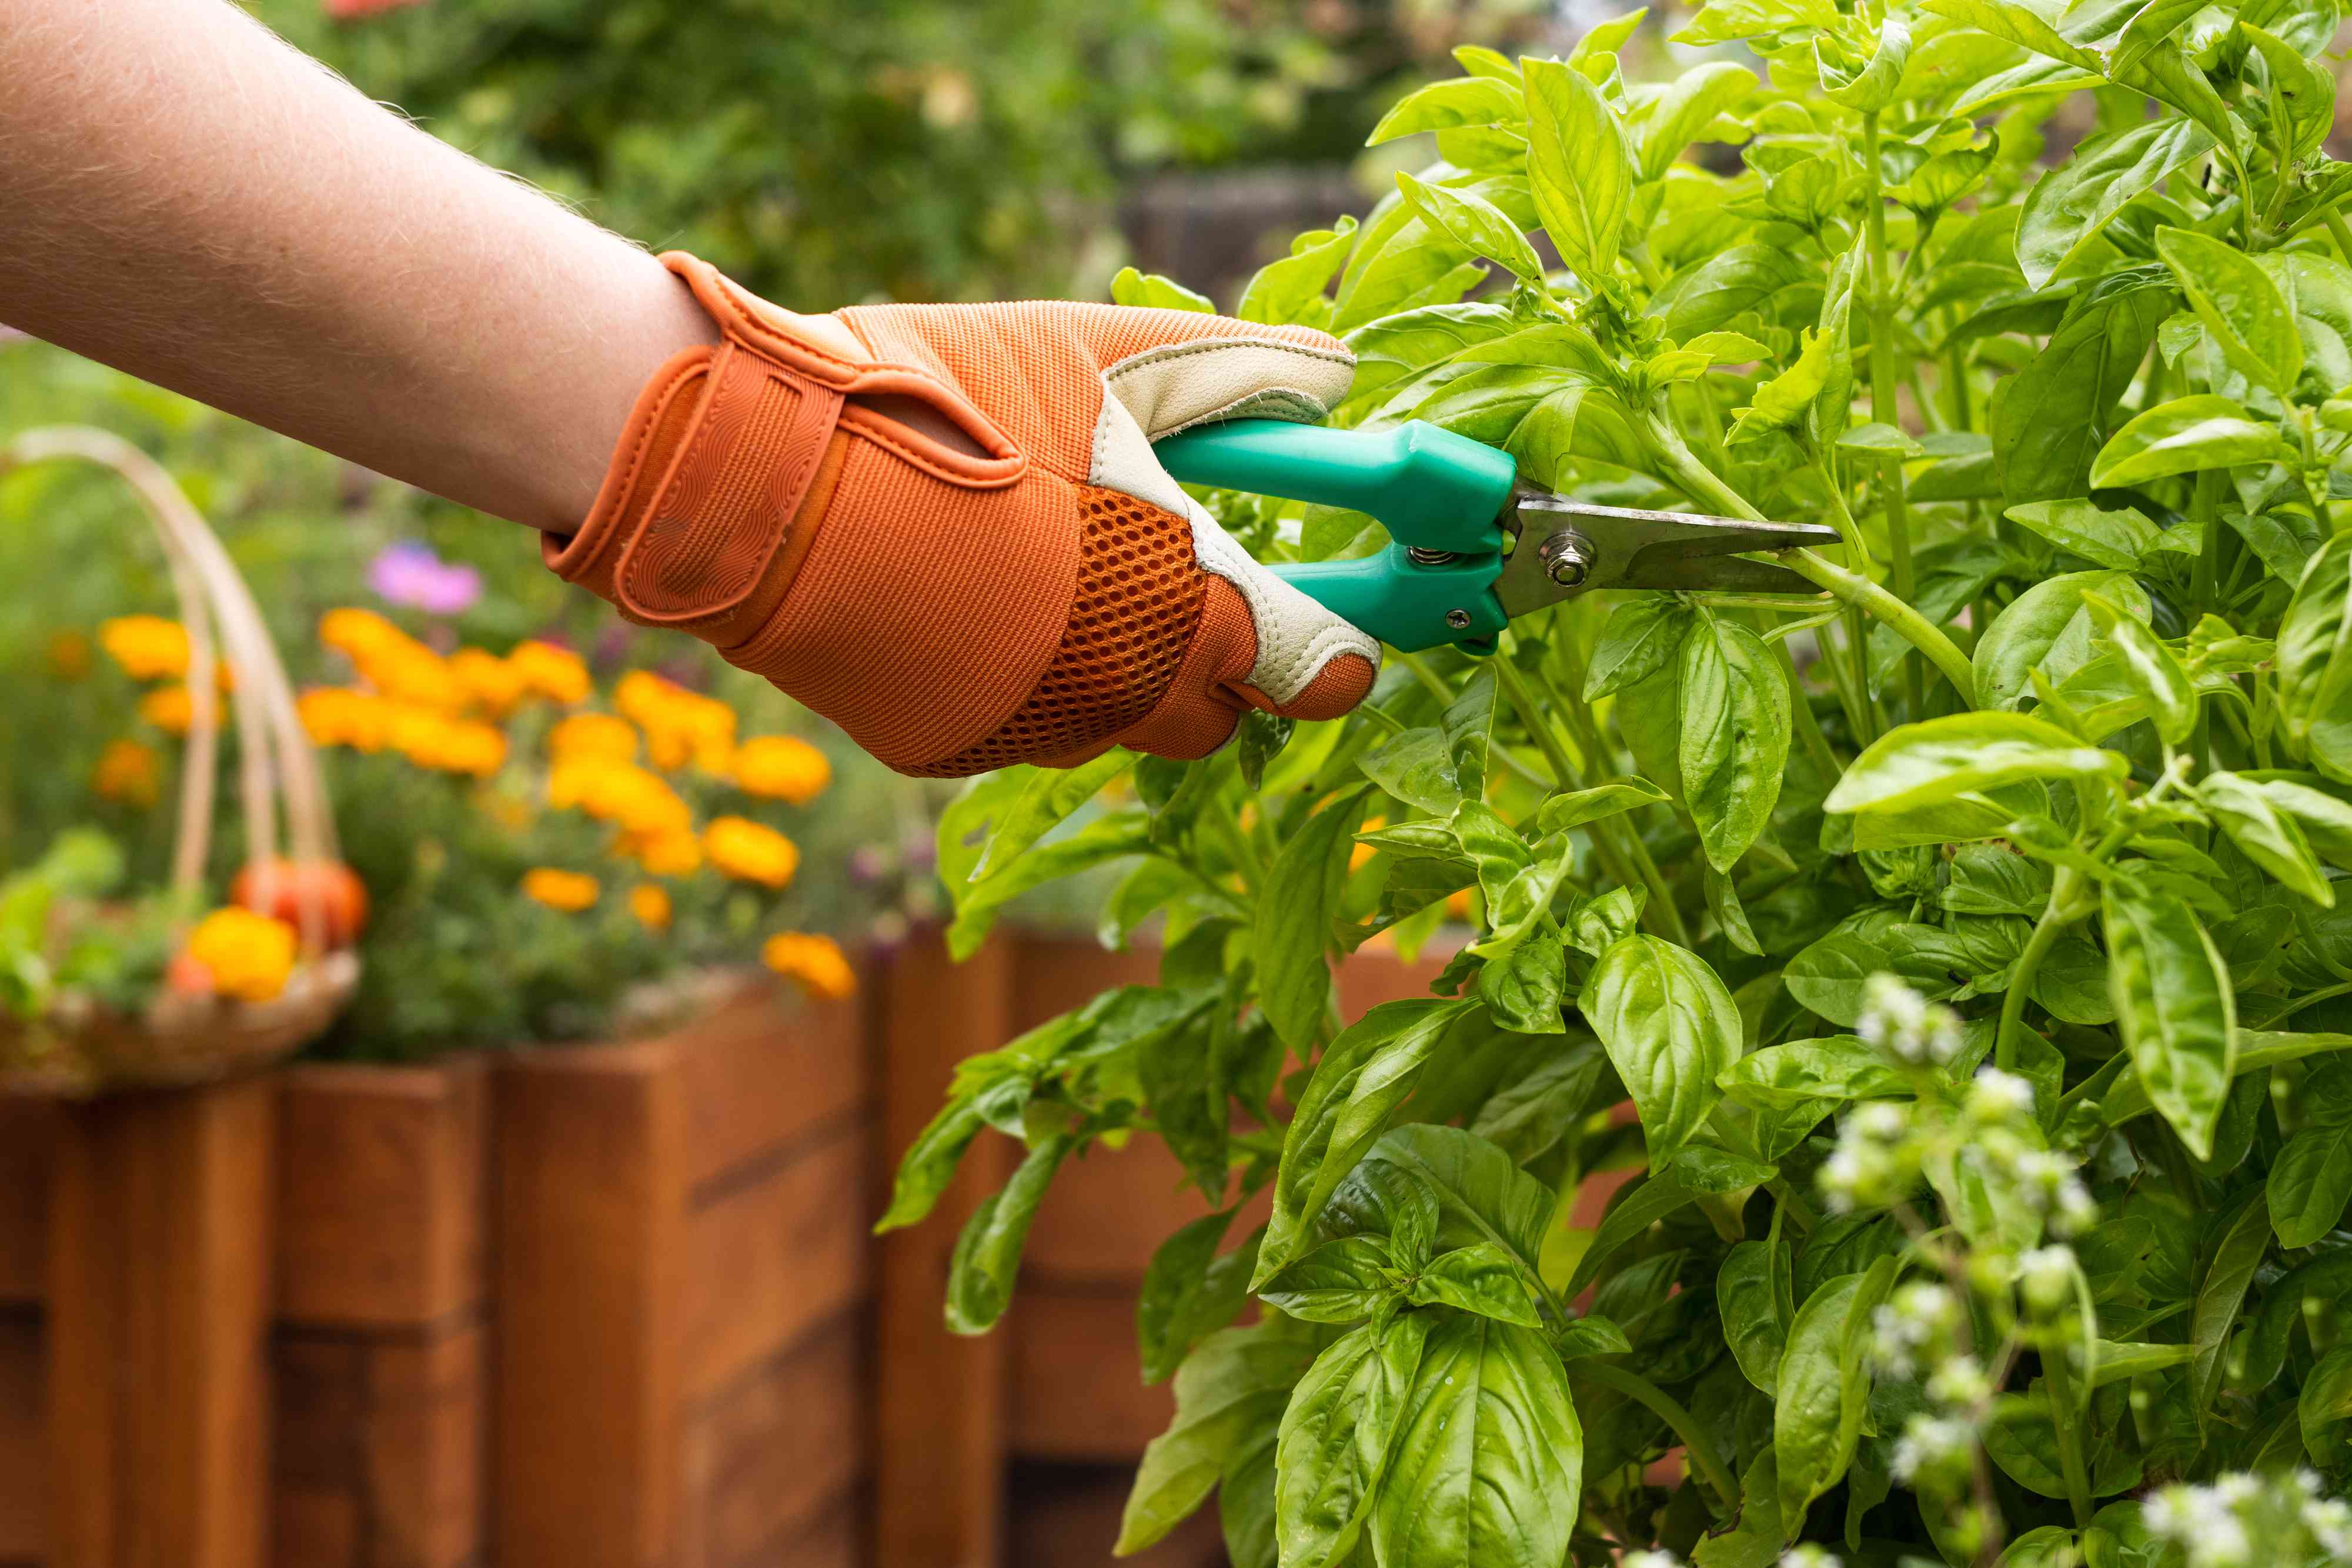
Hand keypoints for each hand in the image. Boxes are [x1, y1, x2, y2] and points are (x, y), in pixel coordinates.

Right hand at [544, 254, 1378, 776]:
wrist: (765, 481)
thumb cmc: (946, 406)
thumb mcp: (1098, 359)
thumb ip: (1232, 371)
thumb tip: (1335, 376)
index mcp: (1180, 605)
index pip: (1317, 675)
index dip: (1336, 654)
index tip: (1338, 636)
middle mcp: (1118, 697)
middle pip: (1217, 718)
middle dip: (1214, 663)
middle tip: (1168, 578)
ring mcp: (1028, 734)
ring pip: (1114, 725)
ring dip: (1113, 668)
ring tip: (1045, 568)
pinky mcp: (947, 750)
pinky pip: (1021, 727)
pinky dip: (1020, 677)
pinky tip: (965, 599)